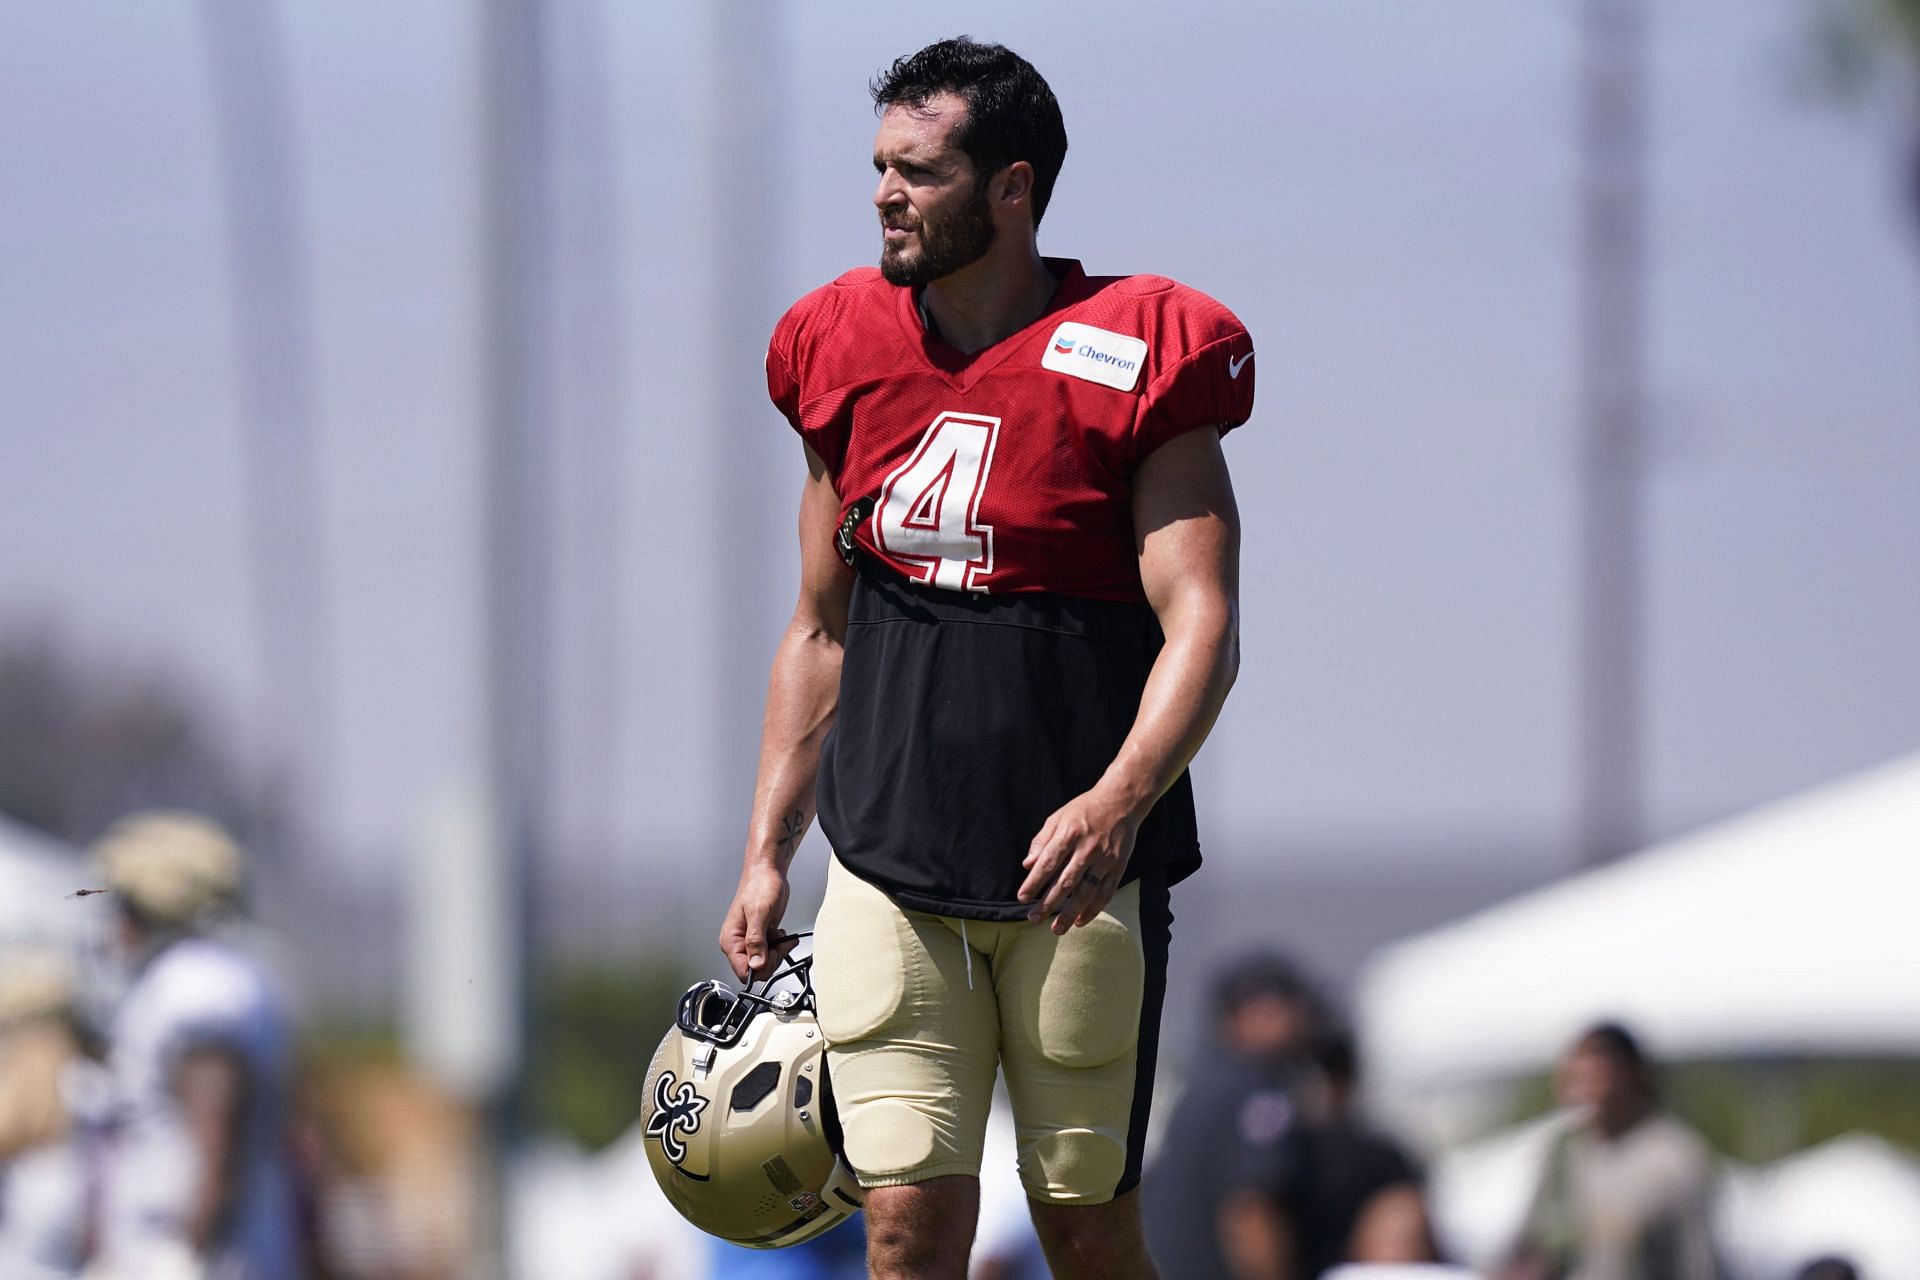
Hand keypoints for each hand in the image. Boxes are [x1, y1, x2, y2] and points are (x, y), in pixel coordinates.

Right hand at [719, 863, 793, 980]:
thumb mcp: (759, 913)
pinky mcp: (761, 936)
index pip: (742, 971)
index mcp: (730, 939)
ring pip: (765, 962)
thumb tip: (756, 965)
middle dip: (772, 959)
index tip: (771, 954)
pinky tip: (782, 934)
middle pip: (756, 969)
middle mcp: (738, 942)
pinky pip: (771, 952)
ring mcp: (749, 940)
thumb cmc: (759, 885)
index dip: (760, 968)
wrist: (767, 872)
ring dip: (778, 952)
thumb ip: (756, 941)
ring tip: (782, 936)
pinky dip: (781, 946)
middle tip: (780, 943)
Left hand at [1018, 785, 1140, 934]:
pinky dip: (1092, 909)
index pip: (1048, 863)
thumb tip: (1027, 865)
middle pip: (1065, 882)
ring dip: (1069, 913)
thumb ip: (1042, 841)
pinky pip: (1105, 893)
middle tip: (1033, 919)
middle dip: (1048, 903)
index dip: (1034, 882)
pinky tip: (1079, 921)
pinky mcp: (1119, 867)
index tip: (1023, 898)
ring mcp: (1105, 859)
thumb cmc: (1084, 809)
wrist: (1121, 802)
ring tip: (1056, 929)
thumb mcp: (1058, 817)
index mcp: (1069, 834)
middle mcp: (1087, 848)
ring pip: (1086, 892)